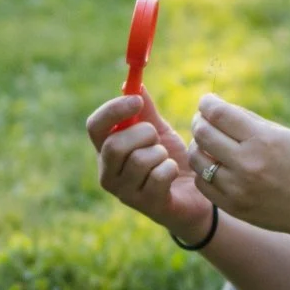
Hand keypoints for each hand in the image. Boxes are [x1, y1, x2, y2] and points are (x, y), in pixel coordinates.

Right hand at [86, 91, 213, 242]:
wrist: (194, 193)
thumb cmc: (169, 160)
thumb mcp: (157, 131)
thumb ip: (145, 110)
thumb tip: (134, 84)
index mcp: (106, 151)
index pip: (95, 127)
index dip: (113, 110)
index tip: (137, 101)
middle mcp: (108, 173)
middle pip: (114, 146)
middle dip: (142, 134)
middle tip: (156, 137)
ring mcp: (125, 192)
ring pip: (139, 160)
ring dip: (160, 153)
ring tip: (165, 158)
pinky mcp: (146, 205)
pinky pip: (158, 176)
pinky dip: (171, 168)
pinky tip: (173, 174)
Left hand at [186, 94, 289, 238]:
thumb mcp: (284, 135)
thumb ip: (249, 121)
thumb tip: (217, 109)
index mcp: (263, 141)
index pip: (219, 114)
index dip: (207, 103)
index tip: (208, 101)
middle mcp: (248, 164)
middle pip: (203, 134)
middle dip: (200, 121)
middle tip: (204, 120)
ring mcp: (238, 189)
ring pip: (197, 160)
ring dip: (198, 146)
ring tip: (208, 143)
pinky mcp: (234, 207)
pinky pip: (203, 183)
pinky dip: (204, 171)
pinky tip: (215, 165)